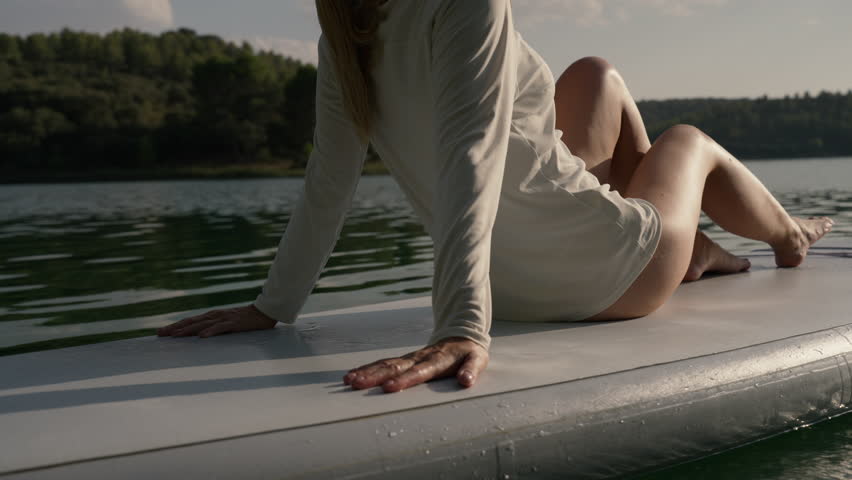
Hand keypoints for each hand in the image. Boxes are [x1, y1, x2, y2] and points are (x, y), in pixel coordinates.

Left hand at [156, 304, 276, 337]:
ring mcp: (224, 319)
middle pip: (191, 322)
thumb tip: (200, 337)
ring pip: (202, 325)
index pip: (189, 321)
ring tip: (175, 336)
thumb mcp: (226, 323)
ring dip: (188, 330)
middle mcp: (214, 316)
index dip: (175, 326)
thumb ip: (215, 328)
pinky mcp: (234, 323)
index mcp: (212, 316)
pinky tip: (202, 336)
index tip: (160, 332)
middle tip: (160, 334)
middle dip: (175, 328)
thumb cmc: (246, 320)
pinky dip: (211, 331)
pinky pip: (220, 328)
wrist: (264, 312)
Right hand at [343, 337, 488, 392]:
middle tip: (357, 384)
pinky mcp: (404, 360)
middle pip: (395, 367)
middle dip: (375, 376)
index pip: (420, 371)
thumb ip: (472, 370)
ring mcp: (410, 358)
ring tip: (349, 381)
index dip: (406, 379)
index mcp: (438, 360)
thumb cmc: (468, 354)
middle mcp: (419, 358)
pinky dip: (367, 369)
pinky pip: (383, 363)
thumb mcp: (477, 360)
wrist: (461, 336)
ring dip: (367, 372)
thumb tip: (466, 381)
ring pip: (385, 364)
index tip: (390, 388)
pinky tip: (352, 376)